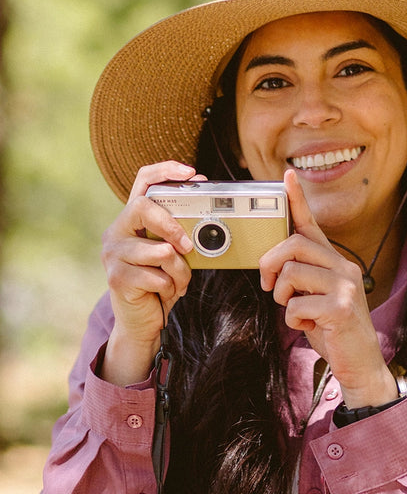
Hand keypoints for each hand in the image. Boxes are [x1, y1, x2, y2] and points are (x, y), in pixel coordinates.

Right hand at [100, 161, 200, 384]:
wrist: (142, 322)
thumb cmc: (160, 284)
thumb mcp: (172, 254)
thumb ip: (180, 234)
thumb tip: (207, 216)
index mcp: (130, 221)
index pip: (142, 181)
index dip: (165, 170)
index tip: (191, 173)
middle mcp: (116, 233)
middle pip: (143, 207)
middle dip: (172, 225)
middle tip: (188, 246)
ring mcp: (112, 255)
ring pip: (159, 250)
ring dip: (178, 270)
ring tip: (177, 281)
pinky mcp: (116, 278)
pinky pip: (156, 276)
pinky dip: (170, 287)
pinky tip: (165, 292)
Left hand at [259, 170, 397, 407]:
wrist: (360, 364)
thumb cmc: (333, 330)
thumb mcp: (316, 298)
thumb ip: (301, 278)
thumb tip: (272, 267)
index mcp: (335, 262)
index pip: (312, 225)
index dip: (298, 200)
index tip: (286, 176)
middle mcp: (343, 268)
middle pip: (294, 244)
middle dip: (271, 263)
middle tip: (268, 285)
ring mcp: (345, 287)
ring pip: (291, 274)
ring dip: (282, 297)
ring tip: (295, 312)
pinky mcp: (340, 309)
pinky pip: (295, 306)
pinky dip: (292, 321)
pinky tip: (308, 328)